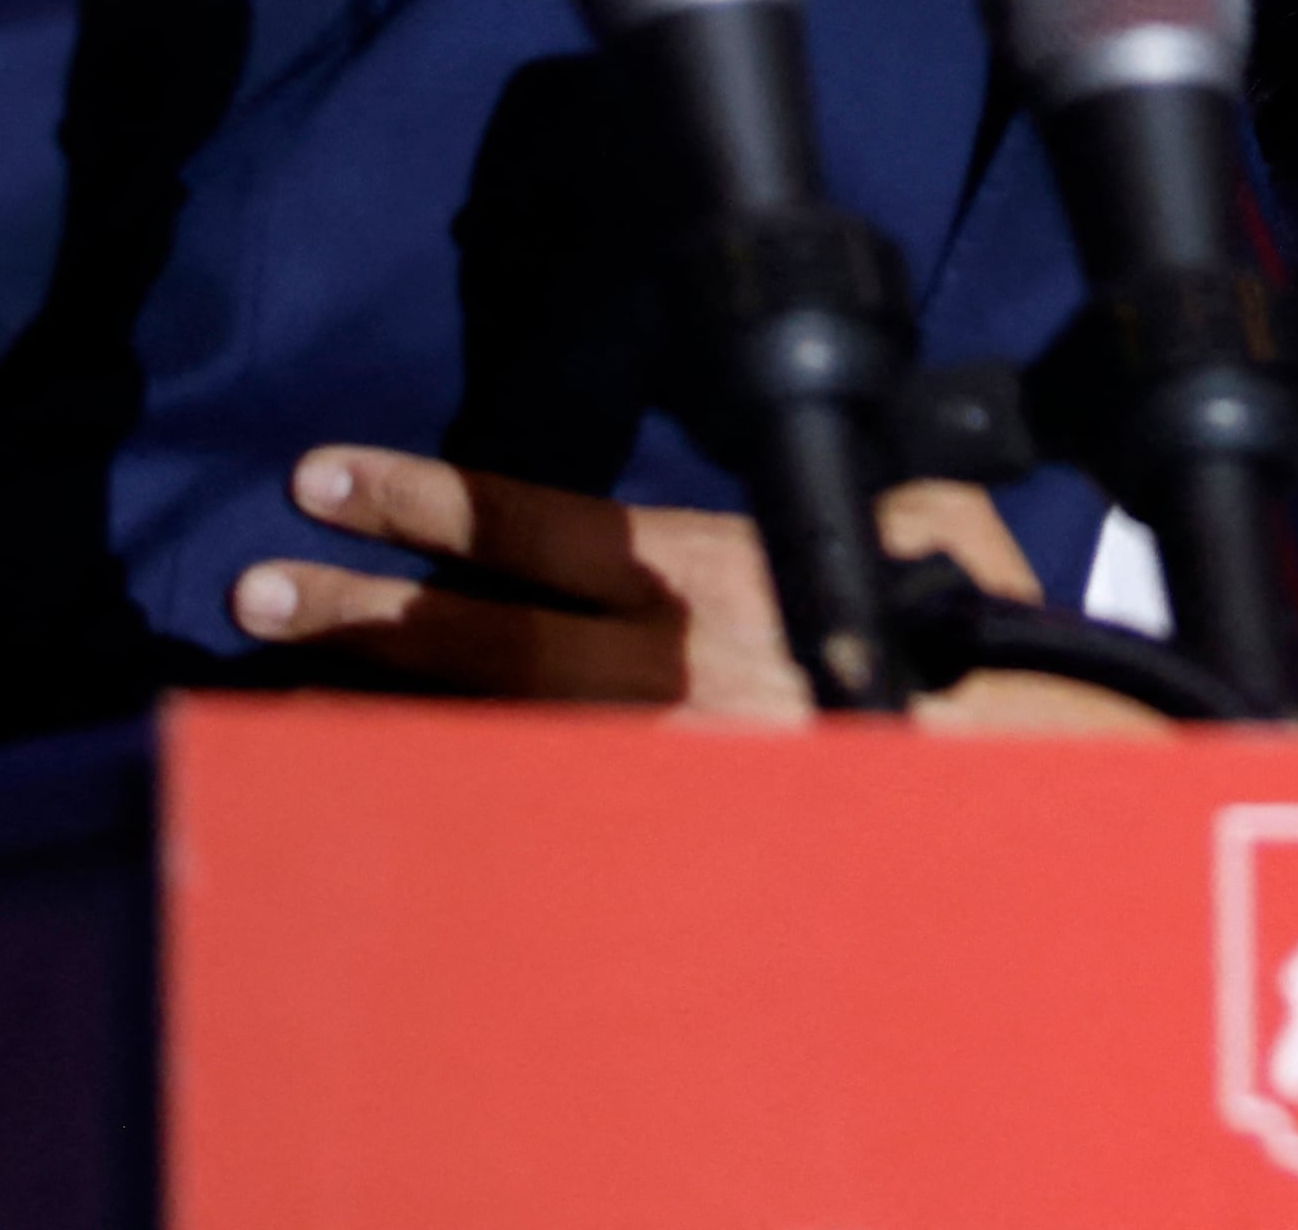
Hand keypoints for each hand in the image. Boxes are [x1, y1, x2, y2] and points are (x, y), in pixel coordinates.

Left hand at [233, 449, 1163, 734]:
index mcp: (726, 573)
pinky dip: (443, 792)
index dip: (429, 501)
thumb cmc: (1004, 646)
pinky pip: (538, 805)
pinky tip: (364, 784)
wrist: (1043, 790)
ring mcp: (671, 763)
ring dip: (383, 698)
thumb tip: (810, 464)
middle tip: (254, 585)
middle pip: (489, 633)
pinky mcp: (682, 832)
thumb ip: (844, 494)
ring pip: (492, 726)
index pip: (544, 527)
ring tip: (276, 672)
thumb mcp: (934, 527)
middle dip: (367, 606)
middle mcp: (678, 667)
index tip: (326, 478)